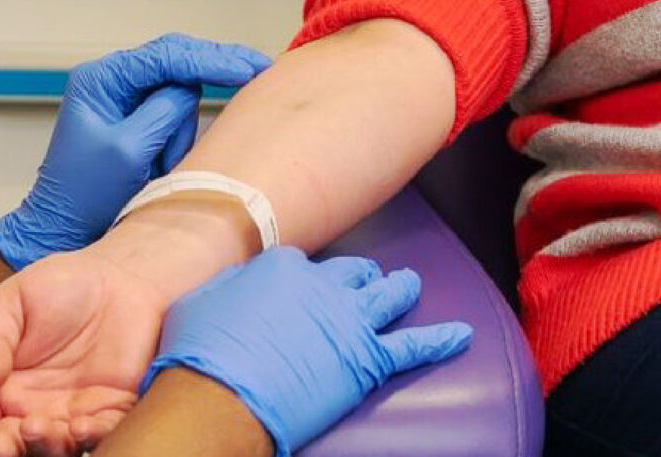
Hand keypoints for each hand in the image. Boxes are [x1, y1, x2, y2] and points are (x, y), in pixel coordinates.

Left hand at [0, 33, 271, 268]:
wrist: (65, 232)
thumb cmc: (83, 197)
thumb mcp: (128, 150)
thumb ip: (164, 109)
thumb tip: (191, 87)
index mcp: (101, 80)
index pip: (166, 55)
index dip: (211, 59)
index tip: (248, 67)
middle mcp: (113, 83)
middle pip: (177, 64)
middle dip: (214, 70)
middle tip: (259, 67)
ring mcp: (126, 103)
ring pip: (180, 97)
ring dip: (182, 132)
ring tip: (162, 168)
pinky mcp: (139, 125)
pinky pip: (175, 121)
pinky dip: (178, 142)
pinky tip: (166, 165)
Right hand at [0, 247, 168, 456]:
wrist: (119, 279)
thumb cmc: (58, 288)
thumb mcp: (12, 301)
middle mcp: (27, 412)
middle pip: (4, 447)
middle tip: (0, 442)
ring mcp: (68, 417)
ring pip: (49, 451)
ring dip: (42, 448)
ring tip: (39, 428)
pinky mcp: (109, 412)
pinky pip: (100, 436)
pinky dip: (91, 439)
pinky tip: (82, 427)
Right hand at [145, 248, 472, 456]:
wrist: (221, 394)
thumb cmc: (200, 354)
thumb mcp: (203, 302)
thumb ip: (230, 288)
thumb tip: (236, 288)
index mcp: (284, 266)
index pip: (308, 266)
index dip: (308, 282)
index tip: (302, 295)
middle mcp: (323, 283)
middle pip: (353, 273)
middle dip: (361, 278)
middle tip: (364, 284)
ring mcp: (349, 319)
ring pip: (389, 295)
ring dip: (402, 290)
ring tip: (410, 287)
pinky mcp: (368, 357)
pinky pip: (415, 345)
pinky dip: (441, 339)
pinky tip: (461, 335)